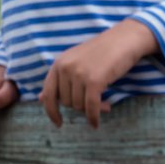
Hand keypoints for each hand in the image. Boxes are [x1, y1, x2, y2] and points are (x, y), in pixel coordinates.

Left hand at [40, 19, 158, 130]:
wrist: (124, 39)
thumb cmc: (101, 53)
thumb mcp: (75, 62)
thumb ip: (59, 80)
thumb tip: (40, 98)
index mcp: (58, 63)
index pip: (48, 93)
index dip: (51, 111)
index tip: (58, 123)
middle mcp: (65, 68)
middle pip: (66, 102)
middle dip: (81, 107)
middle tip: (97, 103)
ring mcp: (78, 74)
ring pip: (79, 106)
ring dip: (92, 110)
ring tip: (105, 103)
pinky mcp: (94, 80)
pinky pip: (90, 107)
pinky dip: (93, 117)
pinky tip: (96, 123)